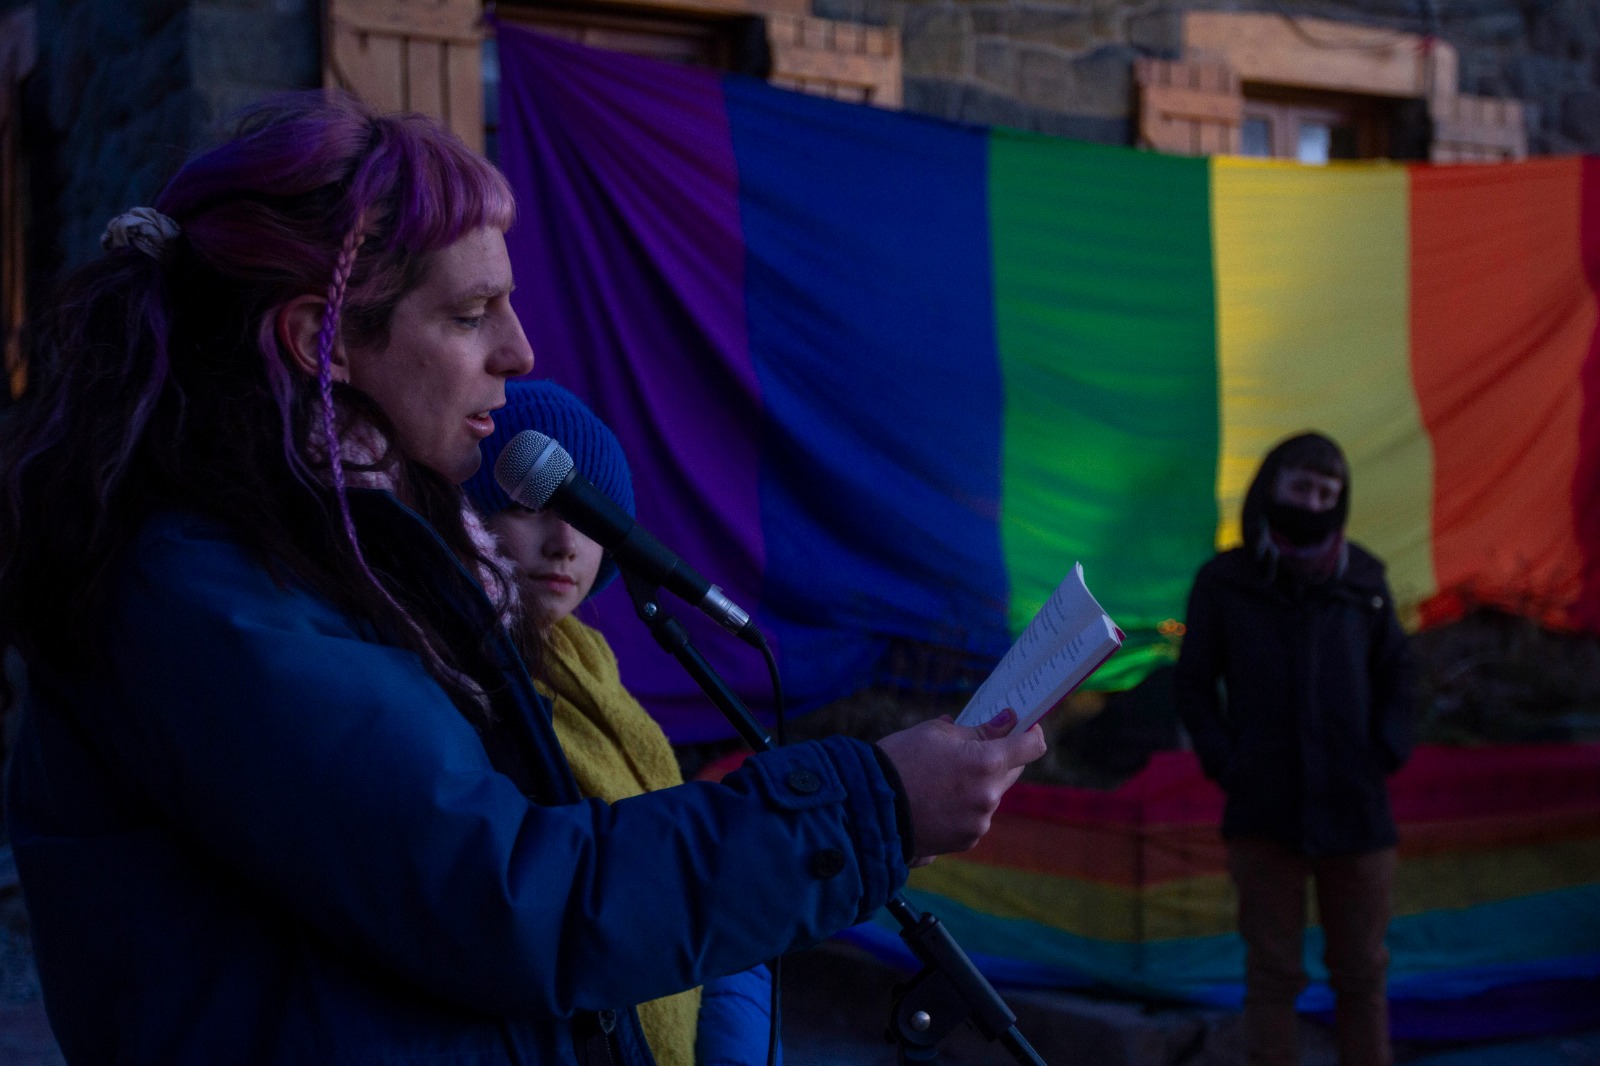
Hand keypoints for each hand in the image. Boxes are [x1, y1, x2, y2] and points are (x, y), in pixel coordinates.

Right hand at [874, 709, 1046, 862]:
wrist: (867, 807)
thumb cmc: (899, 761)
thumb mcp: (936, 733)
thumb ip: (978, 730)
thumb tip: (1006, 721)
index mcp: (987, 763)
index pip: (1032, 746)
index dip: (1030, 733)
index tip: (1023, 727)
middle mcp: (989, 796)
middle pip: (1011, 772)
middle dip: (996, 759)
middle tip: (966, 750)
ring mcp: (979, 822)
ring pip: (990, 796)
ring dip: (976, 786)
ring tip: (939, 781)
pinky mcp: (965, 841)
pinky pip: (975, 817)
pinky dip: (963, 808)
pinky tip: (935, 802)